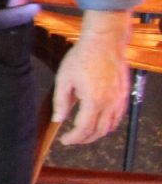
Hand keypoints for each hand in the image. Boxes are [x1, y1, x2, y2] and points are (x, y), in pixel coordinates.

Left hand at [55, 11, 130, 145]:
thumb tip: (58, 119)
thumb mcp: (64, 78)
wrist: (104, 42)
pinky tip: (99, 123)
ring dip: (97, 134)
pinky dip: (108, 125)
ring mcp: (119, 100)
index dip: (74, 138)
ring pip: (110, 126)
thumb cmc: (82, 57)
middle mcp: (110, 103)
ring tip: (83, 133)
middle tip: (72, 139)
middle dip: (84, 139)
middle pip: (98, 131)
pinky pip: (118, 117)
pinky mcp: (124, 95)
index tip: (65, 140)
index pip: (84, 128)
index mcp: (94, 100)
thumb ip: (61, 101)